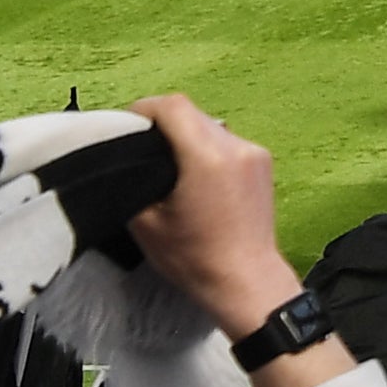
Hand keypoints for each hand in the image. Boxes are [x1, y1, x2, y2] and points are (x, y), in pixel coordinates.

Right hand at [121, 96, 308, 354]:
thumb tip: (124, 159)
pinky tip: (190, 173)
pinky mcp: (264, 163)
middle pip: (192, 113)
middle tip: (136, 147)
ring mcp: (255, 152)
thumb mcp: (145, 222)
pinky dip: (205, 147)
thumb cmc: (192, 257)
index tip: (122, 128)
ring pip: (210, 125)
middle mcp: (237, 146)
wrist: (246, 279)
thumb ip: (135, 179)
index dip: (142, 110)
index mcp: (207, 156)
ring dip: (185, 135)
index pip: (173, 107)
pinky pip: (227, 141)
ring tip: (161, 162)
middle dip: (161, 123)